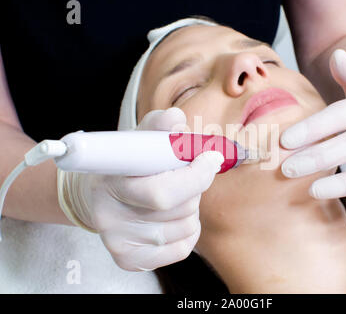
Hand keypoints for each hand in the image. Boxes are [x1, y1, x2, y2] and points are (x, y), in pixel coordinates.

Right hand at [58, 107, 223, 270]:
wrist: (98, 197)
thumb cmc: (128, 165)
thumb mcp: (140, 137)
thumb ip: (160, 125)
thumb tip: (176, 121)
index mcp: (111, 181)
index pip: (161, 192)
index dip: (195, 176)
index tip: (210, 158)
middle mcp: (110, 216)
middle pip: (181, 208)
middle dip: (194, 187)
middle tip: (185, 174)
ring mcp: (118, 242)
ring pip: (186, 227)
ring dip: (190, 209)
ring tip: (172, 196)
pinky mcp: (129, 260)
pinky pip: (182, 248)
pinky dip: (187, 231)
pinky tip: (172, 217)